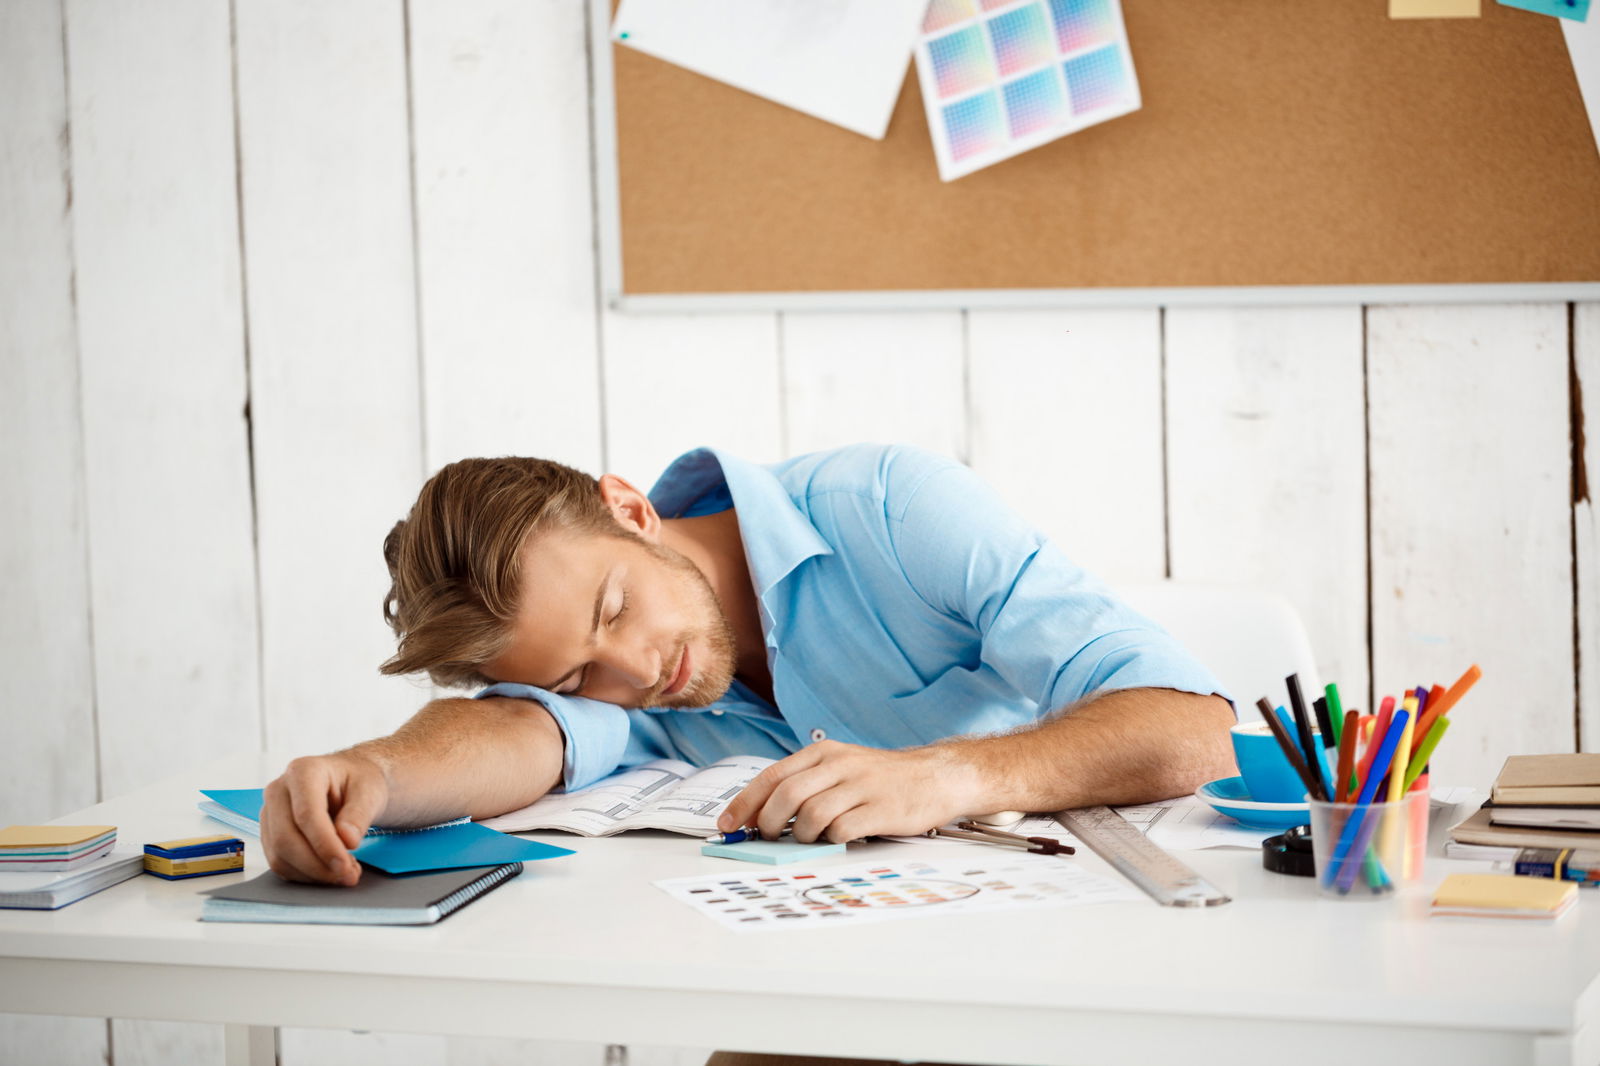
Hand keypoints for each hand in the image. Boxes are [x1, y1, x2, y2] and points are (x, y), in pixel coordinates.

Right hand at [260, 753, 388, 884]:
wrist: (350, 782)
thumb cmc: (359, 782)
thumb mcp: (370, 791)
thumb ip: (360, 814)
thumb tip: (347, 840)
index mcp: (303, 771)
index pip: (306, 814)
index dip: (324, 844)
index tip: (344, 865)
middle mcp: (278, 790)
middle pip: (286, 838)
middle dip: (317, 865)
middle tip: (349, 876)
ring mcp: (270, 813)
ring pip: (279, 855)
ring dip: (312, 873)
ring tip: (345, 872)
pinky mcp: (270, 833)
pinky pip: (280, 863)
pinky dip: (305, 874)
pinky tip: (329, 870)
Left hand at [718, 740, 979, 843]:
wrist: (936, 777)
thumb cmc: (881, 778)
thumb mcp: (841, 766)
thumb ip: (806, 783)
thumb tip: (760, 814)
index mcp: (824, 753)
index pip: (772, 776)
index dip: (744, 803)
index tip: (727, 825)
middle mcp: (839, 765)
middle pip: (785, 795)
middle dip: (766, 822)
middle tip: (765, 837)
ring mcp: (860, 787)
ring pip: (810, 815)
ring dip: (799, 835)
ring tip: (807, 838)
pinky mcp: (880, 810)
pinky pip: (840, 831)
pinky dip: (829, 841)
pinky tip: (835, 839)